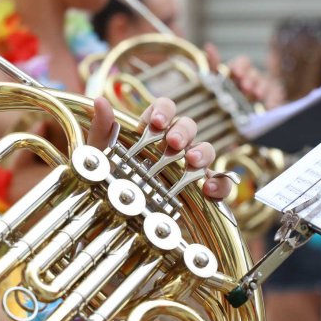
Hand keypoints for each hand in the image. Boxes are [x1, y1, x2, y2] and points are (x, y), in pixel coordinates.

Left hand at [87, 97, 232, 199]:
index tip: (156, 121)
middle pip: (187, 126)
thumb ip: (102, 129)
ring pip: (206, 149)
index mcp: (151, 132)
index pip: (164, 109)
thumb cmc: (109, 182)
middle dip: (182, 131)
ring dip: (203, 152)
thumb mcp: (101, 156)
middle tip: (174, 142)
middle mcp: (173, 147)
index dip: (163, 110)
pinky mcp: (202, 192)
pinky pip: (220, 183)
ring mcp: (190, 168)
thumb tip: (100, 101)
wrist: (115, 219)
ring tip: (193, 161)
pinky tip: (209, 188)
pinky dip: (220, 182)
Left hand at [204, 43, 279, 104]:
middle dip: (250, 78)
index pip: (243, 62)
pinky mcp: (272, 101)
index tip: (237, 73)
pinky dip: (273, 100)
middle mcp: (251, 79)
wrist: (231, 122)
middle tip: (245, 86)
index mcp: (238, 73)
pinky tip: (269, 105)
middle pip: (254, 74)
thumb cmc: (222, 98)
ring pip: (265, 84)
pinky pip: (276, 97)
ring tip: (257, 94)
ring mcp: (263, 90)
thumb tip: (209, 45)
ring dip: (261, 88)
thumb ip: (212, 65)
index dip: (240, 66)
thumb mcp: (213, 81)